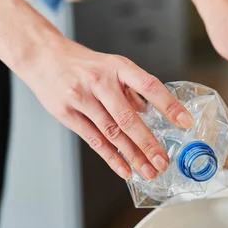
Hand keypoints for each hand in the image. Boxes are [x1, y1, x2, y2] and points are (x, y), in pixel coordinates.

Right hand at [18, 37, 192, 179]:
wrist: (42, 56)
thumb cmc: (82, 64)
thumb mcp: (112, 66)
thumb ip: (131, 90)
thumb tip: (151, 113)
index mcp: (118, 67)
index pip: (149, 86)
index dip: (169, 105)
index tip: (185, 122)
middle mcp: (101, 82)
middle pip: (128, 118)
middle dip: (148, 143)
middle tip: (163, 161)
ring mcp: (82, 98)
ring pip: (112, 133)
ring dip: (133, 156)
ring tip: (149, 171)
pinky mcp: (67, 114)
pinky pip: (94, 141)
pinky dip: (112, 158)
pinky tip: (126, 170)